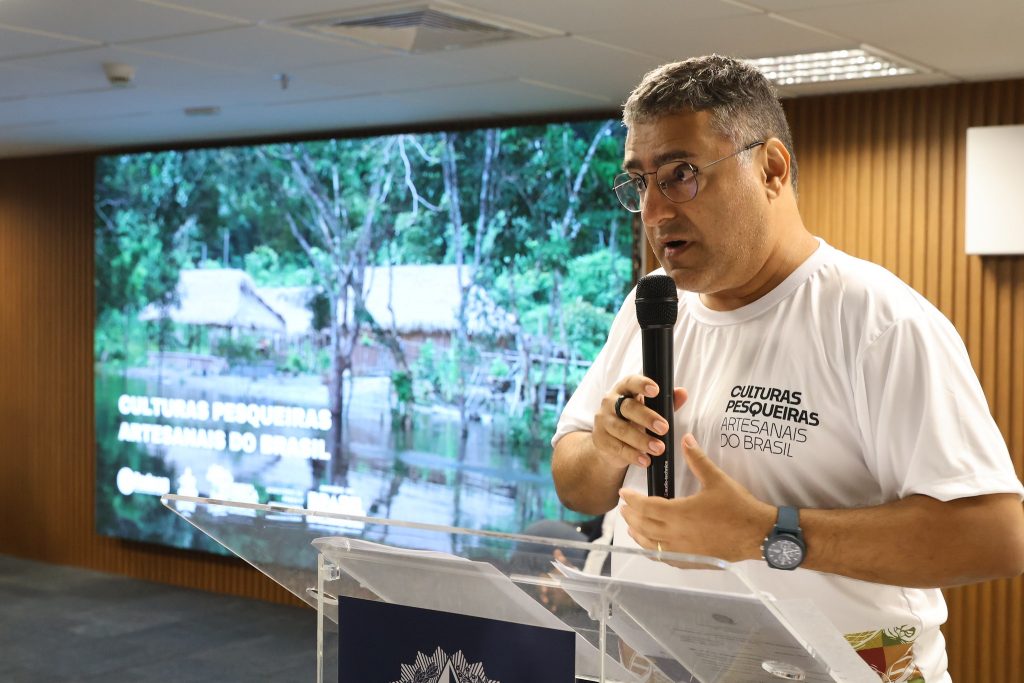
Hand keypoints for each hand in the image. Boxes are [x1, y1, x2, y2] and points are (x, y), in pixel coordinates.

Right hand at [592, 375, 686, 470]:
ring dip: (642, 440)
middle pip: (628, 408)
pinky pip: (617, 448)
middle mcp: (610, 403)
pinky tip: (645, 460)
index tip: (656, 390)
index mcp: (623, 390)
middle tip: (664, 428)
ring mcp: (603, 422)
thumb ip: (666, 402)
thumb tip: (682, 393)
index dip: (642, 384)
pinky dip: (633, 455)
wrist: (610, 443)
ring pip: (622, 430)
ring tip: (659, 448)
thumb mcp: (650, 409)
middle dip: (647, 417)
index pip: (631, 382)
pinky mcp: (600, 440)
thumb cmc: (633, 419)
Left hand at [619, 433, 774, 562]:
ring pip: (650, 545)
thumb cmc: (738, 507)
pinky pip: (665, 558)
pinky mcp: (691, 561)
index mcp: (678, 513)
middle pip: (643, 526)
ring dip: (638, 534)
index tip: (624, 493)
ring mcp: (683, 551)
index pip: (645, 507)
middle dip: (630, 516)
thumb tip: (686, 440)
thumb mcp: (716, 479)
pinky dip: (653, 551)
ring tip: (631, 527)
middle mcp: (676, 535)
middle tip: (623, 508)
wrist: (757, 534)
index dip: (631, 500)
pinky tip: (652, 547)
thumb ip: (697, 459)